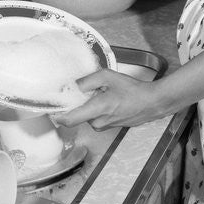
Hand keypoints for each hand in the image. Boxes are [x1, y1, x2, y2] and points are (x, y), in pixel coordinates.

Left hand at [51, 71, 175, 131]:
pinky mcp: (109, 127)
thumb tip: (73, 85)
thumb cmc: (133, 90)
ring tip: (100, 94)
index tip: (51, 108)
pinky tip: (107, 100)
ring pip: (86, 117)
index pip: (69, 120)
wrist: (152, 103)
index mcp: (97, 109)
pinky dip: (96, 110)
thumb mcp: (108, 76)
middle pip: (76, 117)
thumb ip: (88, 80)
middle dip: (75, 105)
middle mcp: (98, 122)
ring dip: (87, 107)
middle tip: (81, 92)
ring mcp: (104, 126)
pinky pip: (95, 119)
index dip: (57, 115)